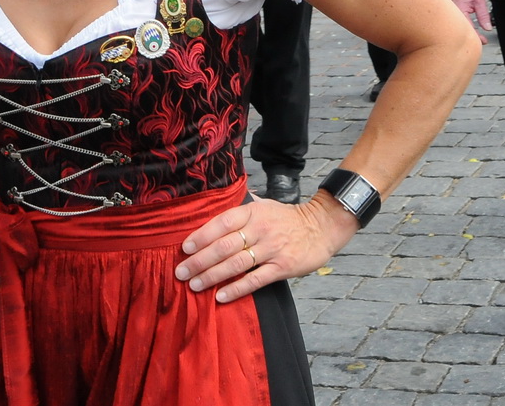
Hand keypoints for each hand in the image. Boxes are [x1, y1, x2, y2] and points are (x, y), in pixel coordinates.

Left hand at [176, 192, 357, 302]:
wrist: (322, 226)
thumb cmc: (288, 218)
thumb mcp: (265, 206)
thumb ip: (241, 209)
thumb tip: (214, 209)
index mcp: (253, 212)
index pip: (221, 222)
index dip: (202, 236)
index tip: (185, 248)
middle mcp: (260, 229)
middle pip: (224, 246)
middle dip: (200, 261)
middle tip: (181, 272)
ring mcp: (272, 248)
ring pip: (236, 264)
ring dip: (212, 276)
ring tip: (195, 285)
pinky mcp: (282, 267)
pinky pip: (255, 280)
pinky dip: (237, 289)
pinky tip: (221, 297)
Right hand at [445, 0, 491, 44]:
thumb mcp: (479, 0)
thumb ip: (484, 15)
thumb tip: (487, 27)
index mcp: (459, 11)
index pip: (469, 29)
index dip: (477, 37)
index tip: (484, 40)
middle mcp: (452, 14)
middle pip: (462, 31)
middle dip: (472, 37)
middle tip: (482, 39)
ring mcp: (449, 14)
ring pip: (458, 29)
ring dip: (467, 33)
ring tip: (477, 35)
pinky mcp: (449, 14)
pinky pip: (455, 24)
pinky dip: (462, 27)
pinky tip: (467, 29)